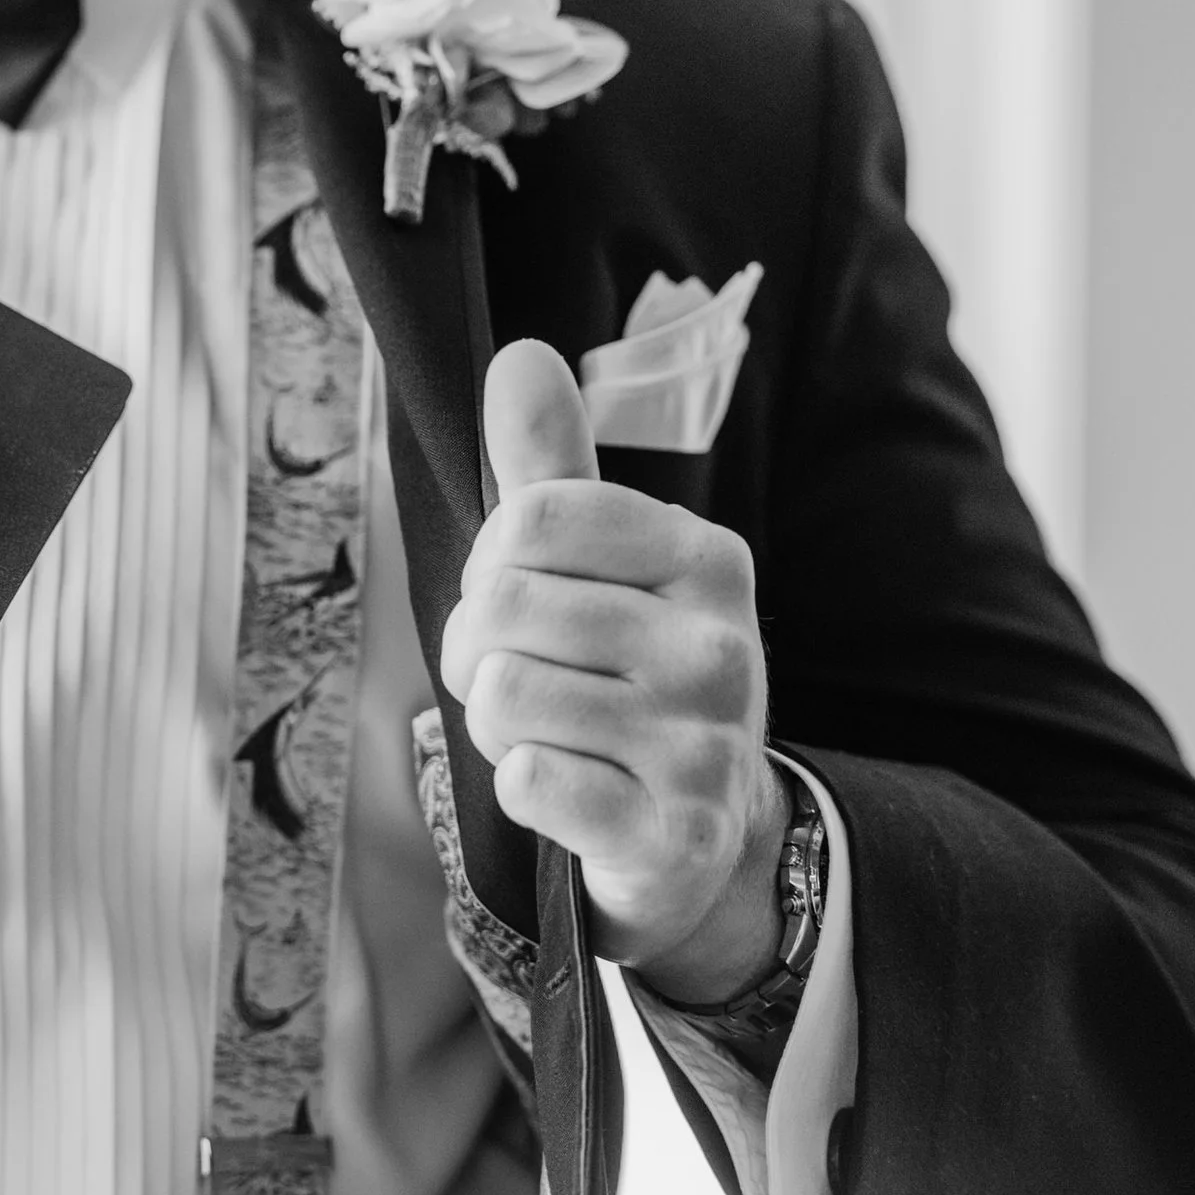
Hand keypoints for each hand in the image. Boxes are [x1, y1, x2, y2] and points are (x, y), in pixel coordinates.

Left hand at [439, 339, 783, 1002]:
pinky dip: (520, 787)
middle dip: (474, 650)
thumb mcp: (600, 569)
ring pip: (504, 695)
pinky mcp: (676, 835)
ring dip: (493, 724)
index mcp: (707, 558)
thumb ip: (553, 471)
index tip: (513, 598)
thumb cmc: (627, 681)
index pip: (531, 518)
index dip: (486, 565)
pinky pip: (532, 782)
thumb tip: (518, 355)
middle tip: (519, 679)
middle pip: (501, 606)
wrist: (699, 838)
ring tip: (545, 735)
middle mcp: (720, 646)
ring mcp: (705, 746)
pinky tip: (562, 789)